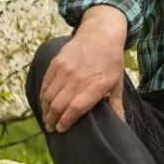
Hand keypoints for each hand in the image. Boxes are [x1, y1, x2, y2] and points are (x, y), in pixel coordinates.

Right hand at [40, 13, 128, 131]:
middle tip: (52, 128)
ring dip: (45, 110)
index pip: (74, 110)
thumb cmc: (111, 60)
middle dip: (52, 120)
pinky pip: (45, 84)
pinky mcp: (56, 63)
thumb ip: (116, 104)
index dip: (65, 122)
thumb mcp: (118, 83)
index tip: (62, 130)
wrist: (101, 34)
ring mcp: (65, 71)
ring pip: (49, 96)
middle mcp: (77, 80)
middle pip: (58, 106)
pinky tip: (44, 103)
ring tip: (47, 119)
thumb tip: (121, 123)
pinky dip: (42, 96)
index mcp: (94, 87)